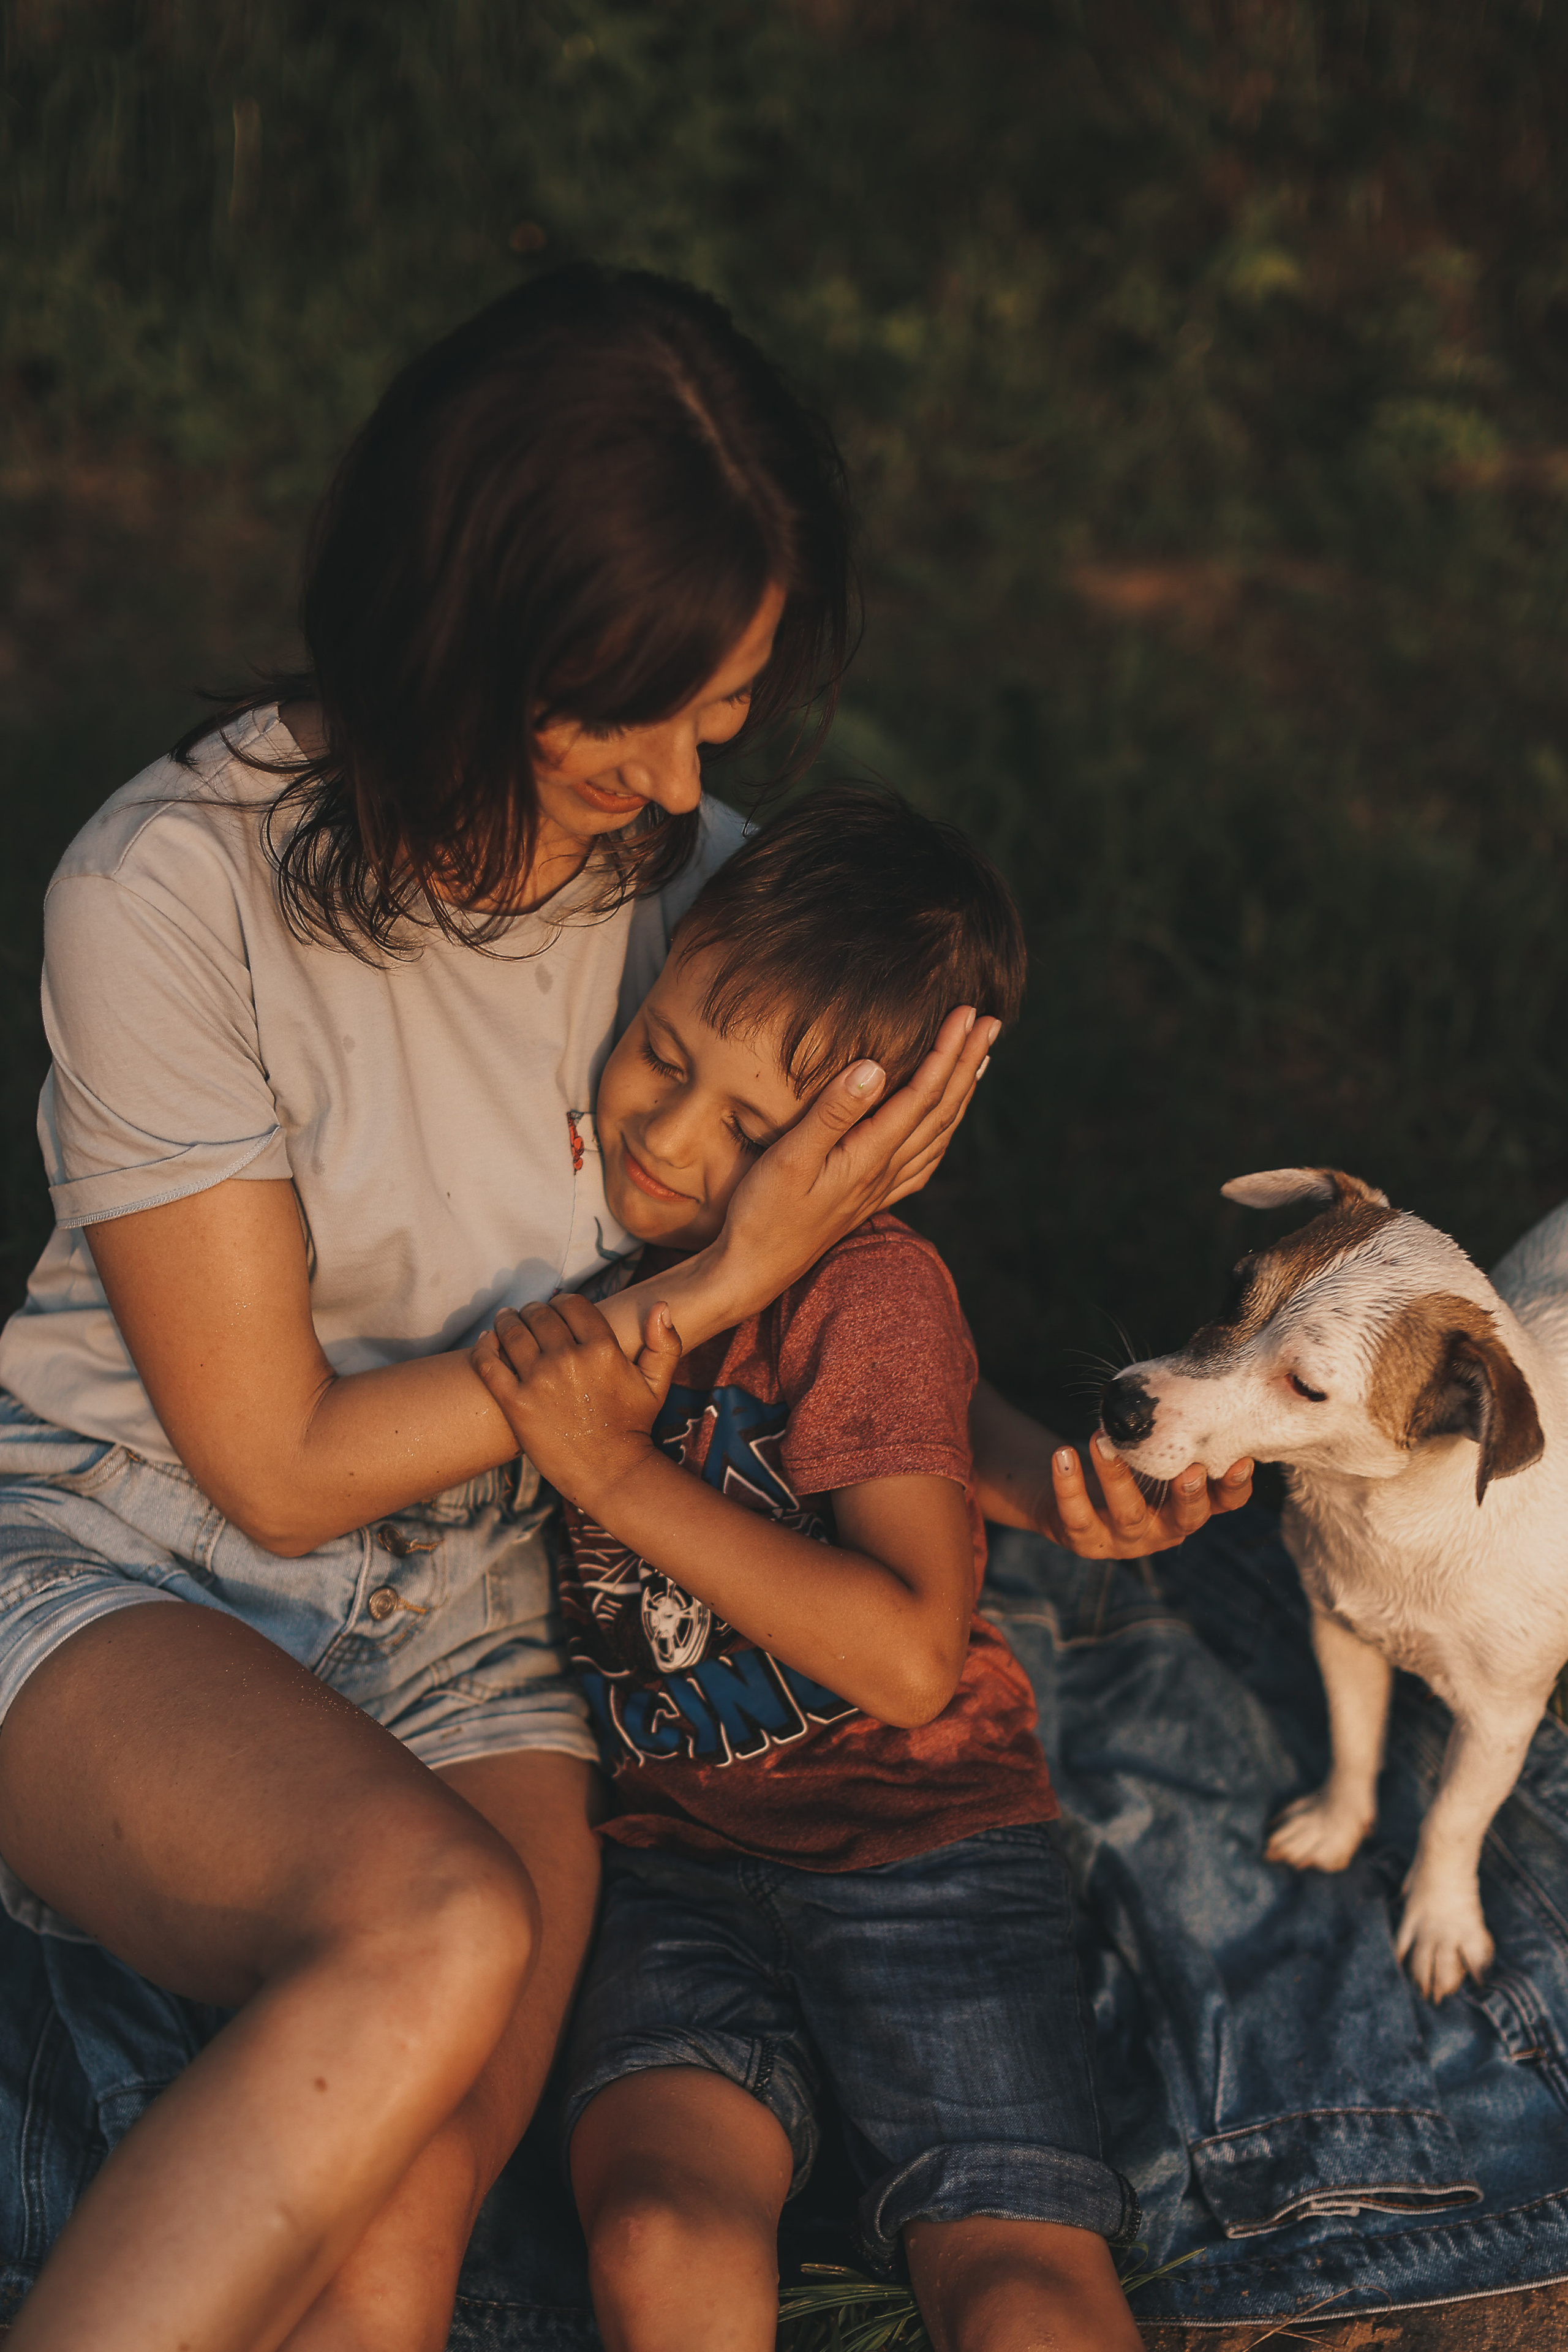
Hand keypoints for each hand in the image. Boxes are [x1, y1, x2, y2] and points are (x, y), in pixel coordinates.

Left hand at [471, 1295, 683, 1513]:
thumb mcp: (656, 1383)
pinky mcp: (515, 1403)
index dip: (562, 1301)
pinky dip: (484, 1347)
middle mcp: (568, 1358)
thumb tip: (661, 1305)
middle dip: (533, 1310)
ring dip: (507, 1321)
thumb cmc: (633, 1426)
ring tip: (505, 1321)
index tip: (556, 1308)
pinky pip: (488, 1363)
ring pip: (512, 1333)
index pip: (572, 1304)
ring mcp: (539, 1380)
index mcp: (602, 1349)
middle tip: (528, 1314)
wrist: (609, 1472)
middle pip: (539, 1315)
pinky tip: (486, 1341)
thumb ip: (664, 1342)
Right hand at [717, 1003, 997, 1286]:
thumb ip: (833, 1113)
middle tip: (991, 1022)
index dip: (947, 1052)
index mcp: (869, 1155)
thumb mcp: (790, 1157)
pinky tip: (946, 1124)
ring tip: (980, 1061)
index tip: (967, 1014)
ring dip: (961, 1095)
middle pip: (940, 1110)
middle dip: (966, 1063)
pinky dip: (943, 1134)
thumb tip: (874, 1067)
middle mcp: (885, 1172)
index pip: (922, 1095)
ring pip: (938, 1134)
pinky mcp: (869, 1199)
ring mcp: (881, 1188)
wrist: (753, 1270)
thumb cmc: (764, 1213)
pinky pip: (923, 1162)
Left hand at [1042, 1435, 1253, 1558]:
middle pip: (1185, 1520)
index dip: (1234, 1487)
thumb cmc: (1128, 1467)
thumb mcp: (1155, 1455)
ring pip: (1128, 1514)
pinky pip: (1076, 1516)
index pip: (1222, 1505)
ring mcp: (1124, 1540)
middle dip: (1189, 1495)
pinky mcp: (1084, 1539)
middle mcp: (1163, 1529)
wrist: (1072, 1499)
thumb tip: (1195, 1381)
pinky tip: (1063, 1454)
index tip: (1241, 1461)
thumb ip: (1176, 1434)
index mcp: (1188, 1507)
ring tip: (1102, 1441)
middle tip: (1188, 1469)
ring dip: (1117, 1477)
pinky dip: (1069, 1485)